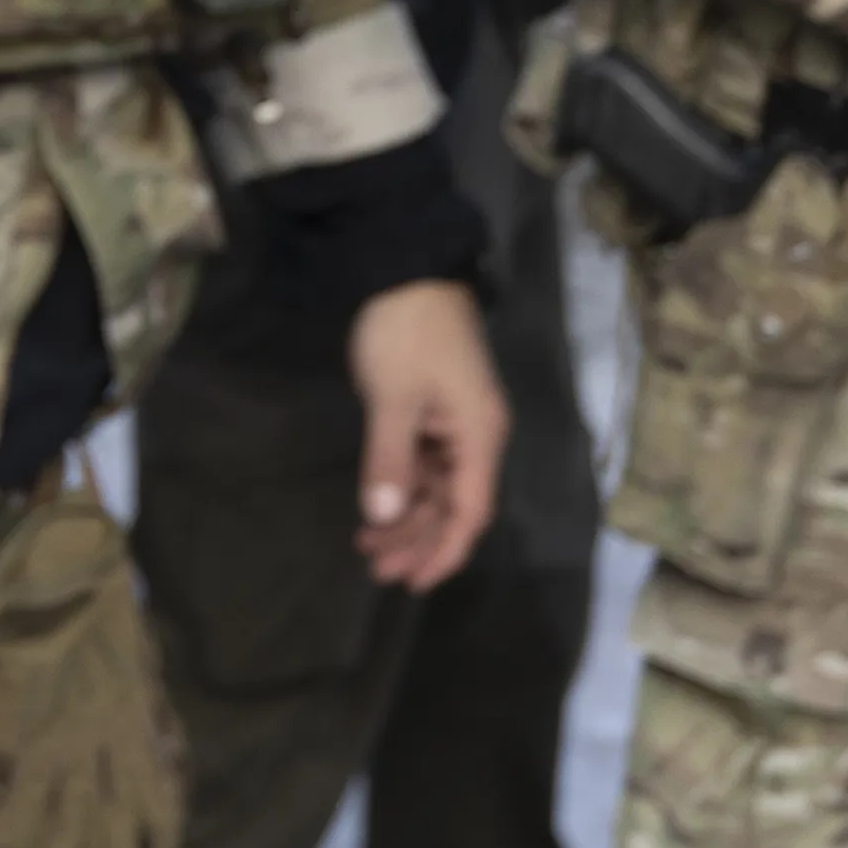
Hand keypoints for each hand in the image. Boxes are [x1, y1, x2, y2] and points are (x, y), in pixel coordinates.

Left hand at [342, 278, 504, 591]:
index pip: (470, 512)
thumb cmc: (405, 331)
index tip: (413, 581)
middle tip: (376, 568)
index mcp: (480, 436)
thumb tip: (384, 516)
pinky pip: (424, 464)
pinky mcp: (435, 411)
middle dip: (418, 539)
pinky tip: (376, 506)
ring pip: (437, 488)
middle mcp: (477, 436)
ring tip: (367, 546)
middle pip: (455, 505)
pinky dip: (401, 487)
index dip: (443, 550)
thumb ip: (389, 458)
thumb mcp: (392, 396)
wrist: (406, 267)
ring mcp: (456, 423)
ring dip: (406, 516)